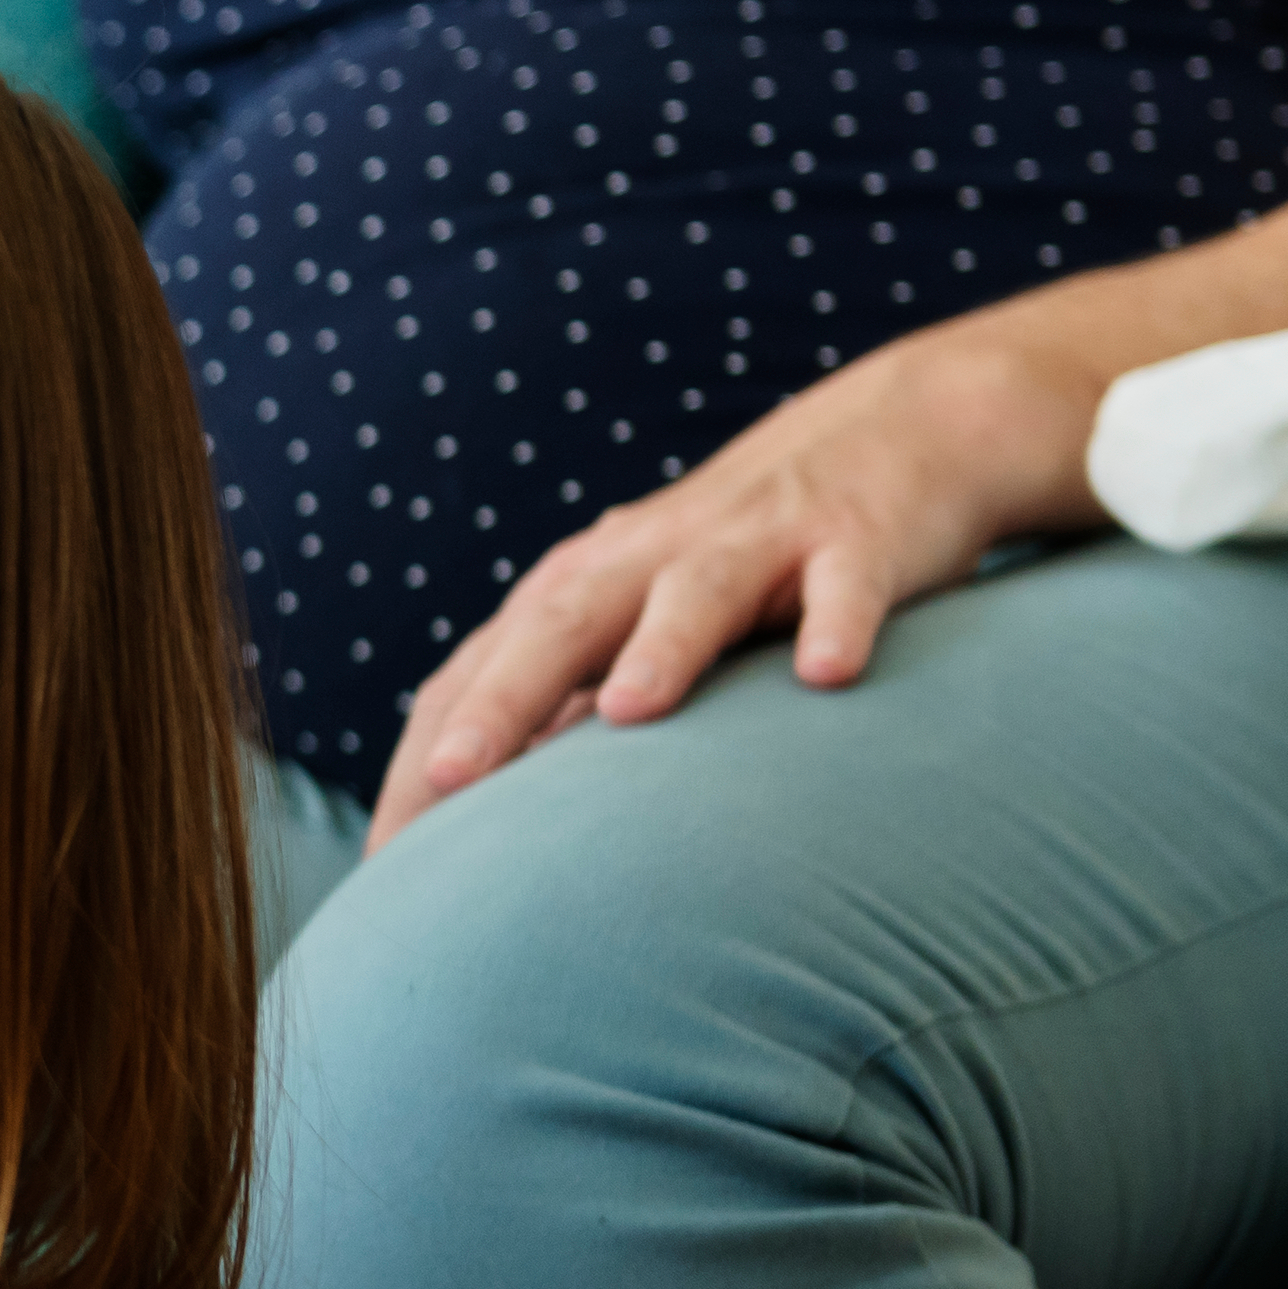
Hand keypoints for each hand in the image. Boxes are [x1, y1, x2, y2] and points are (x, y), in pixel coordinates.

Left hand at [369, 324, 1097, 846]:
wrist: (899, 431)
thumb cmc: (746, 561)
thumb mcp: (644, 623)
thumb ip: (577, 706)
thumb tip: (492, 834)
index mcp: (585, 586)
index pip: (481, 670)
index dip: (428, 755)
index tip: (387, 856)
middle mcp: (650, 558)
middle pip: (560, 626)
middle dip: (501, 702)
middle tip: (449, 780)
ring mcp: (754, 541)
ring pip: (693, 592)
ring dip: (660, 648)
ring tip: (627, 712)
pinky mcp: (857, 537)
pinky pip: (845, 584)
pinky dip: (835, 621)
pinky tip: (828, 673)